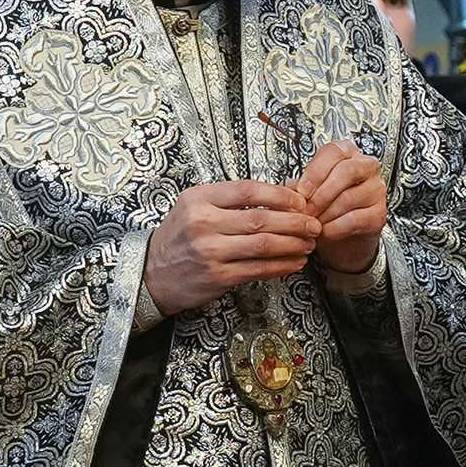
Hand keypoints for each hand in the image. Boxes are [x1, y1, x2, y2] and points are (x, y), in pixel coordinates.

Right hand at [145, 180, 319, 316]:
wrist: (151, 272)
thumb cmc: (179, 238)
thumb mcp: (195, 208)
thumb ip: (231, 201)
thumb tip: (280, 194)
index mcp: (199, 199)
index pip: (248, 190)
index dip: (280, 195)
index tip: (300, 200)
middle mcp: (202, 223)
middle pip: (261, 219)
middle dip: (296, 222)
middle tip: (314, 224)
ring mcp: (210, 251)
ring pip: (264, 245)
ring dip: (293, 244)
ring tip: (308, 243)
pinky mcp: (217, 276)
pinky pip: (259, 269)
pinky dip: (282, 265)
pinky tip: (295, 262)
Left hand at [295, 140, 387, 276]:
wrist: (342, 237)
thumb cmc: (325, 207)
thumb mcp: (309, 191)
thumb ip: (300, 186)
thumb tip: (290, 190)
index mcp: (347, 154)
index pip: (334, 152)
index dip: (316, 171)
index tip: (302, 190)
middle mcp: (366, 167)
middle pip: (346, 171)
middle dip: (320, 194)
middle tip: (306, 209)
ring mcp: (376, 190)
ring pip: (348, 198)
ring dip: (325, 213)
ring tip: (312, 222)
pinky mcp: (378, 214)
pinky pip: (355, 219)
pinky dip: (335, 228)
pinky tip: (325, 231)